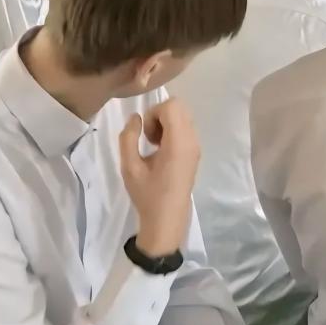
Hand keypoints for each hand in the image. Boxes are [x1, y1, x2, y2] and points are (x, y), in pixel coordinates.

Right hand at [119, 98, 199, 256]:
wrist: (167, 219)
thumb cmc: (147, 194)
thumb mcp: (129, 167)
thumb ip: (128, 138)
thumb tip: (135, 117)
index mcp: (179, 142)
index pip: (172, 105)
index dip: (153, 114)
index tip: (145, 136)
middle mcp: (192, 140)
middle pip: (179, 107)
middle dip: (159, 117)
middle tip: (148, 139)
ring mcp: (196, 146)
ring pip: (183, 117)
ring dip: (166, 124)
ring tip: (154, 147)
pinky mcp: (196, 152)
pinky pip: (185, 129)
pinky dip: (172, 132)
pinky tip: (162, 152)